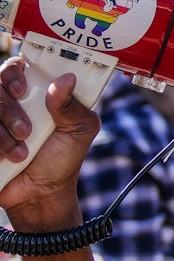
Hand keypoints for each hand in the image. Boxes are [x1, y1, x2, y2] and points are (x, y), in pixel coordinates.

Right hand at [0, 56, 99, 227]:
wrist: (41, 194)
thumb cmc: (62, 159)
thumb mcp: (79, 131)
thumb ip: (73, 105)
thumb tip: (66, 80)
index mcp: (37, 93)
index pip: (17, 66)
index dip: (13, 71)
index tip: (21, 89)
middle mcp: (12, 102)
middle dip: (9, 110)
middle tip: (26, 130)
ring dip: (2, 133)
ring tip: (21, 152)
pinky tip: (8, 158)